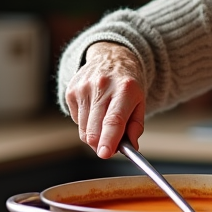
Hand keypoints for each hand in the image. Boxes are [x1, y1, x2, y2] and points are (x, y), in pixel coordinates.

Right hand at [64, 42, 146, 158]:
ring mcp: (84, 88)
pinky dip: (86, 123)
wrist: (110, 57)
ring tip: (104, 122)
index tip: (105, 154)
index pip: (114, 119)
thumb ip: (136, 126)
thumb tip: (131, 147)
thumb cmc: (127, 84)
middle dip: (101, 145)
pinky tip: (94, 110)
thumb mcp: (140, 101)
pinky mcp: (71, 91)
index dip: (109, 139)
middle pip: (95, 128)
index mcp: (125, 89)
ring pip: (84, 130)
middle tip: (109, 148)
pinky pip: (77, 121)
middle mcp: (102, 86)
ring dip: (94, 135)